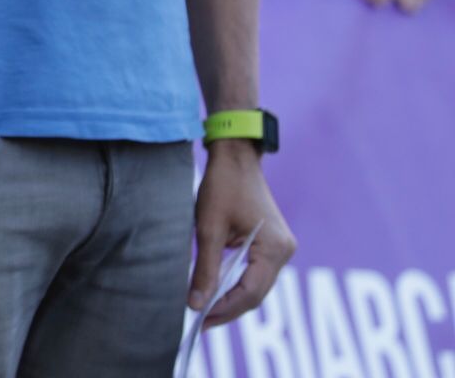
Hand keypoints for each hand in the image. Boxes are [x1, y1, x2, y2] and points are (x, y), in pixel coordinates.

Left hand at [192, 141, 295, 326]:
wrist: (236, 157)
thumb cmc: (222, 186)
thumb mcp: (208, 228)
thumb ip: (205, 268)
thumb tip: (195, 302)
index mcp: (274, 249)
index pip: (250, 292)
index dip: (224, 309)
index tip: (199, 320)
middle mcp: (284, 252)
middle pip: (255, 293)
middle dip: (227, 308)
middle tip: (199, 322)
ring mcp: (281, 248)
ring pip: (256, 285)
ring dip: (232, 298)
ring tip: (204, 311)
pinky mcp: (272, 244)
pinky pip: (255, 272)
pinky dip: (236, 283)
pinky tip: (216, 291)